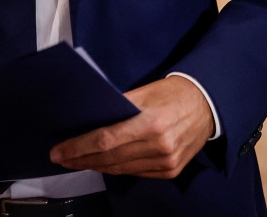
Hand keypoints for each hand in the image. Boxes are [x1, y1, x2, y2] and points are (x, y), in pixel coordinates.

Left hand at [49, 76, 213, 178]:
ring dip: (95, 166)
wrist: (207, 105)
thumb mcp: (144, 92)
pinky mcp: (170, 171)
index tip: (59, 151)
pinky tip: (102, 164)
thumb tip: (91, 118)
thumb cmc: (173, 93)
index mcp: (151, 123)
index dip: (78, 147)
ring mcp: (166, 162)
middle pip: (109, 158)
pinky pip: (136, 172)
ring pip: (120, 169)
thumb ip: (118, 107)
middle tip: (60, 157)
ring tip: (76, 161)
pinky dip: (116, 168)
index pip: (105, 140)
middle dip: (81, 159)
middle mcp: (159, 146)